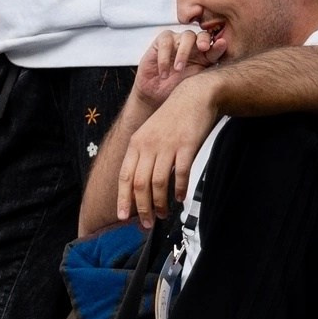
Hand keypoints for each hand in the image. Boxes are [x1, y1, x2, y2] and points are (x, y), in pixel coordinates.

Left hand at [117, 73, 218, 223]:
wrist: (194, 96)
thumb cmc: (172, 118)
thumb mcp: (149, 134)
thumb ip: (142, 157)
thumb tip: (138, 186)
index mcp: (136, 143)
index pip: (125, 176)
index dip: (123, 199)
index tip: (123, 216)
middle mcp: (148, 145)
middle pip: (140, 184)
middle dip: (142, 208)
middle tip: (147, 222)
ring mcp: (167, 145)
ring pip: (158, 182)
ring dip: (160, 203)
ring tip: (163, 214)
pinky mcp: (187, 145)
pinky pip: (181, 173)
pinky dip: (179, 189)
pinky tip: (179, 198)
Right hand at [130, 25, 219, 113]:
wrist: (156, 96)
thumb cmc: (176, 88)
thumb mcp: (195, 80)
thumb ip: (208, 68)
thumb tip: (223, 56)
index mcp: (205, 55)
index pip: (214, 46)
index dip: (218, 45)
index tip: (222, 44)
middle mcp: (193, 46)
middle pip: (202, 35)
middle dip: (204, 40)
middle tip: (203, 48)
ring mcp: (178, 41)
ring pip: (187, 36)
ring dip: (183, 53)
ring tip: (178, 69)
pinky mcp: (162, 42)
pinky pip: (166, 42)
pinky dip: (165, 58)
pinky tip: (164, 73)